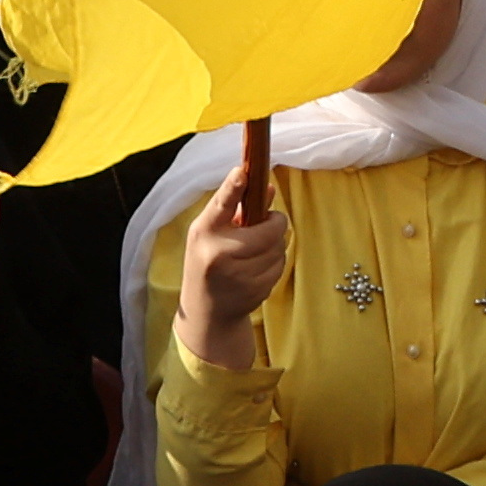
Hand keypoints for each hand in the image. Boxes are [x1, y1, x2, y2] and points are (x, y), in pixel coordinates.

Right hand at [174, 176, 290, 356]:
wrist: (206, 312)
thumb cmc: (208, 262)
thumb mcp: (212, 233)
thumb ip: (236, 209)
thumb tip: (269, 187)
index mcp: (204, 232)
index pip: (220, 205)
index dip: (233, 187)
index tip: (242, 172)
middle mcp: (218, 253)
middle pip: (269, 229)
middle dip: (275, 223)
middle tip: (268, 223)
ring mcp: (238, 274)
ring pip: (278, 247)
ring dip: (275, 245)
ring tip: (256, 250)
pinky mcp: (255, 290)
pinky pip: (280, 265)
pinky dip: (275, 262)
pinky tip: (257, 268)